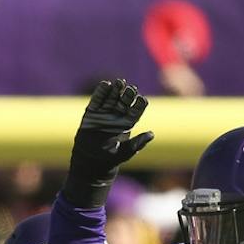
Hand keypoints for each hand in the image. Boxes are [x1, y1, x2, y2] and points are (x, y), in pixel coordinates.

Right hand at [69, 78, 153, 198]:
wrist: (91, 161)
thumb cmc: (111, 159)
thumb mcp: (127, 151)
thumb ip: (138, 143)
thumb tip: (152, 134)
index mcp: (128, 124)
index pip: (135, 110)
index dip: (139, 104)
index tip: (142, 99)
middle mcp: (117, 116)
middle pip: (124, 101)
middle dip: (127, 94)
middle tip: (130, 88)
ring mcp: (104, 113)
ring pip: (111, 98)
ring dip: (115, 90)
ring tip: (119, 82)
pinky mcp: (92, 113)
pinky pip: (97, 100)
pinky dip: (100, 92)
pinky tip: (105, 84)